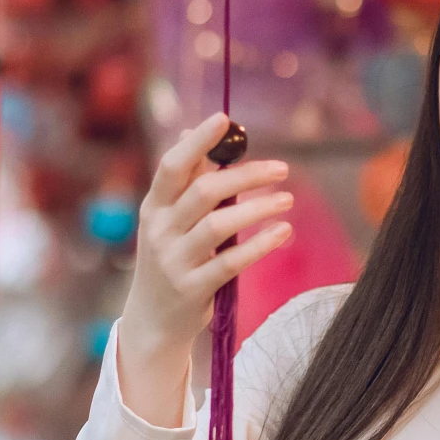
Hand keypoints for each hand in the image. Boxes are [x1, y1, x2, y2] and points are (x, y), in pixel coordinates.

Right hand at [116, 113, 291, 424]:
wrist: (152, 321)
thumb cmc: (170, 259)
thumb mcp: (168, 221)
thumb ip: (186, 184)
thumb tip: (200, 136)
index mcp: (153, 207)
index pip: (171, 166)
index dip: (197, 141)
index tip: (224, 118)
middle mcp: (160, 231)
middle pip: (204, 192)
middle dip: (246, 175)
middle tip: (283, 169)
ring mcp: (174, 261)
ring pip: (219, 225)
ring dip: (258, 208)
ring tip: (287, 200)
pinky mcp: (193, 289)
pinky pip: (231, 262)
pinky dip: (260, 244)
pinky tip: (283, 231)